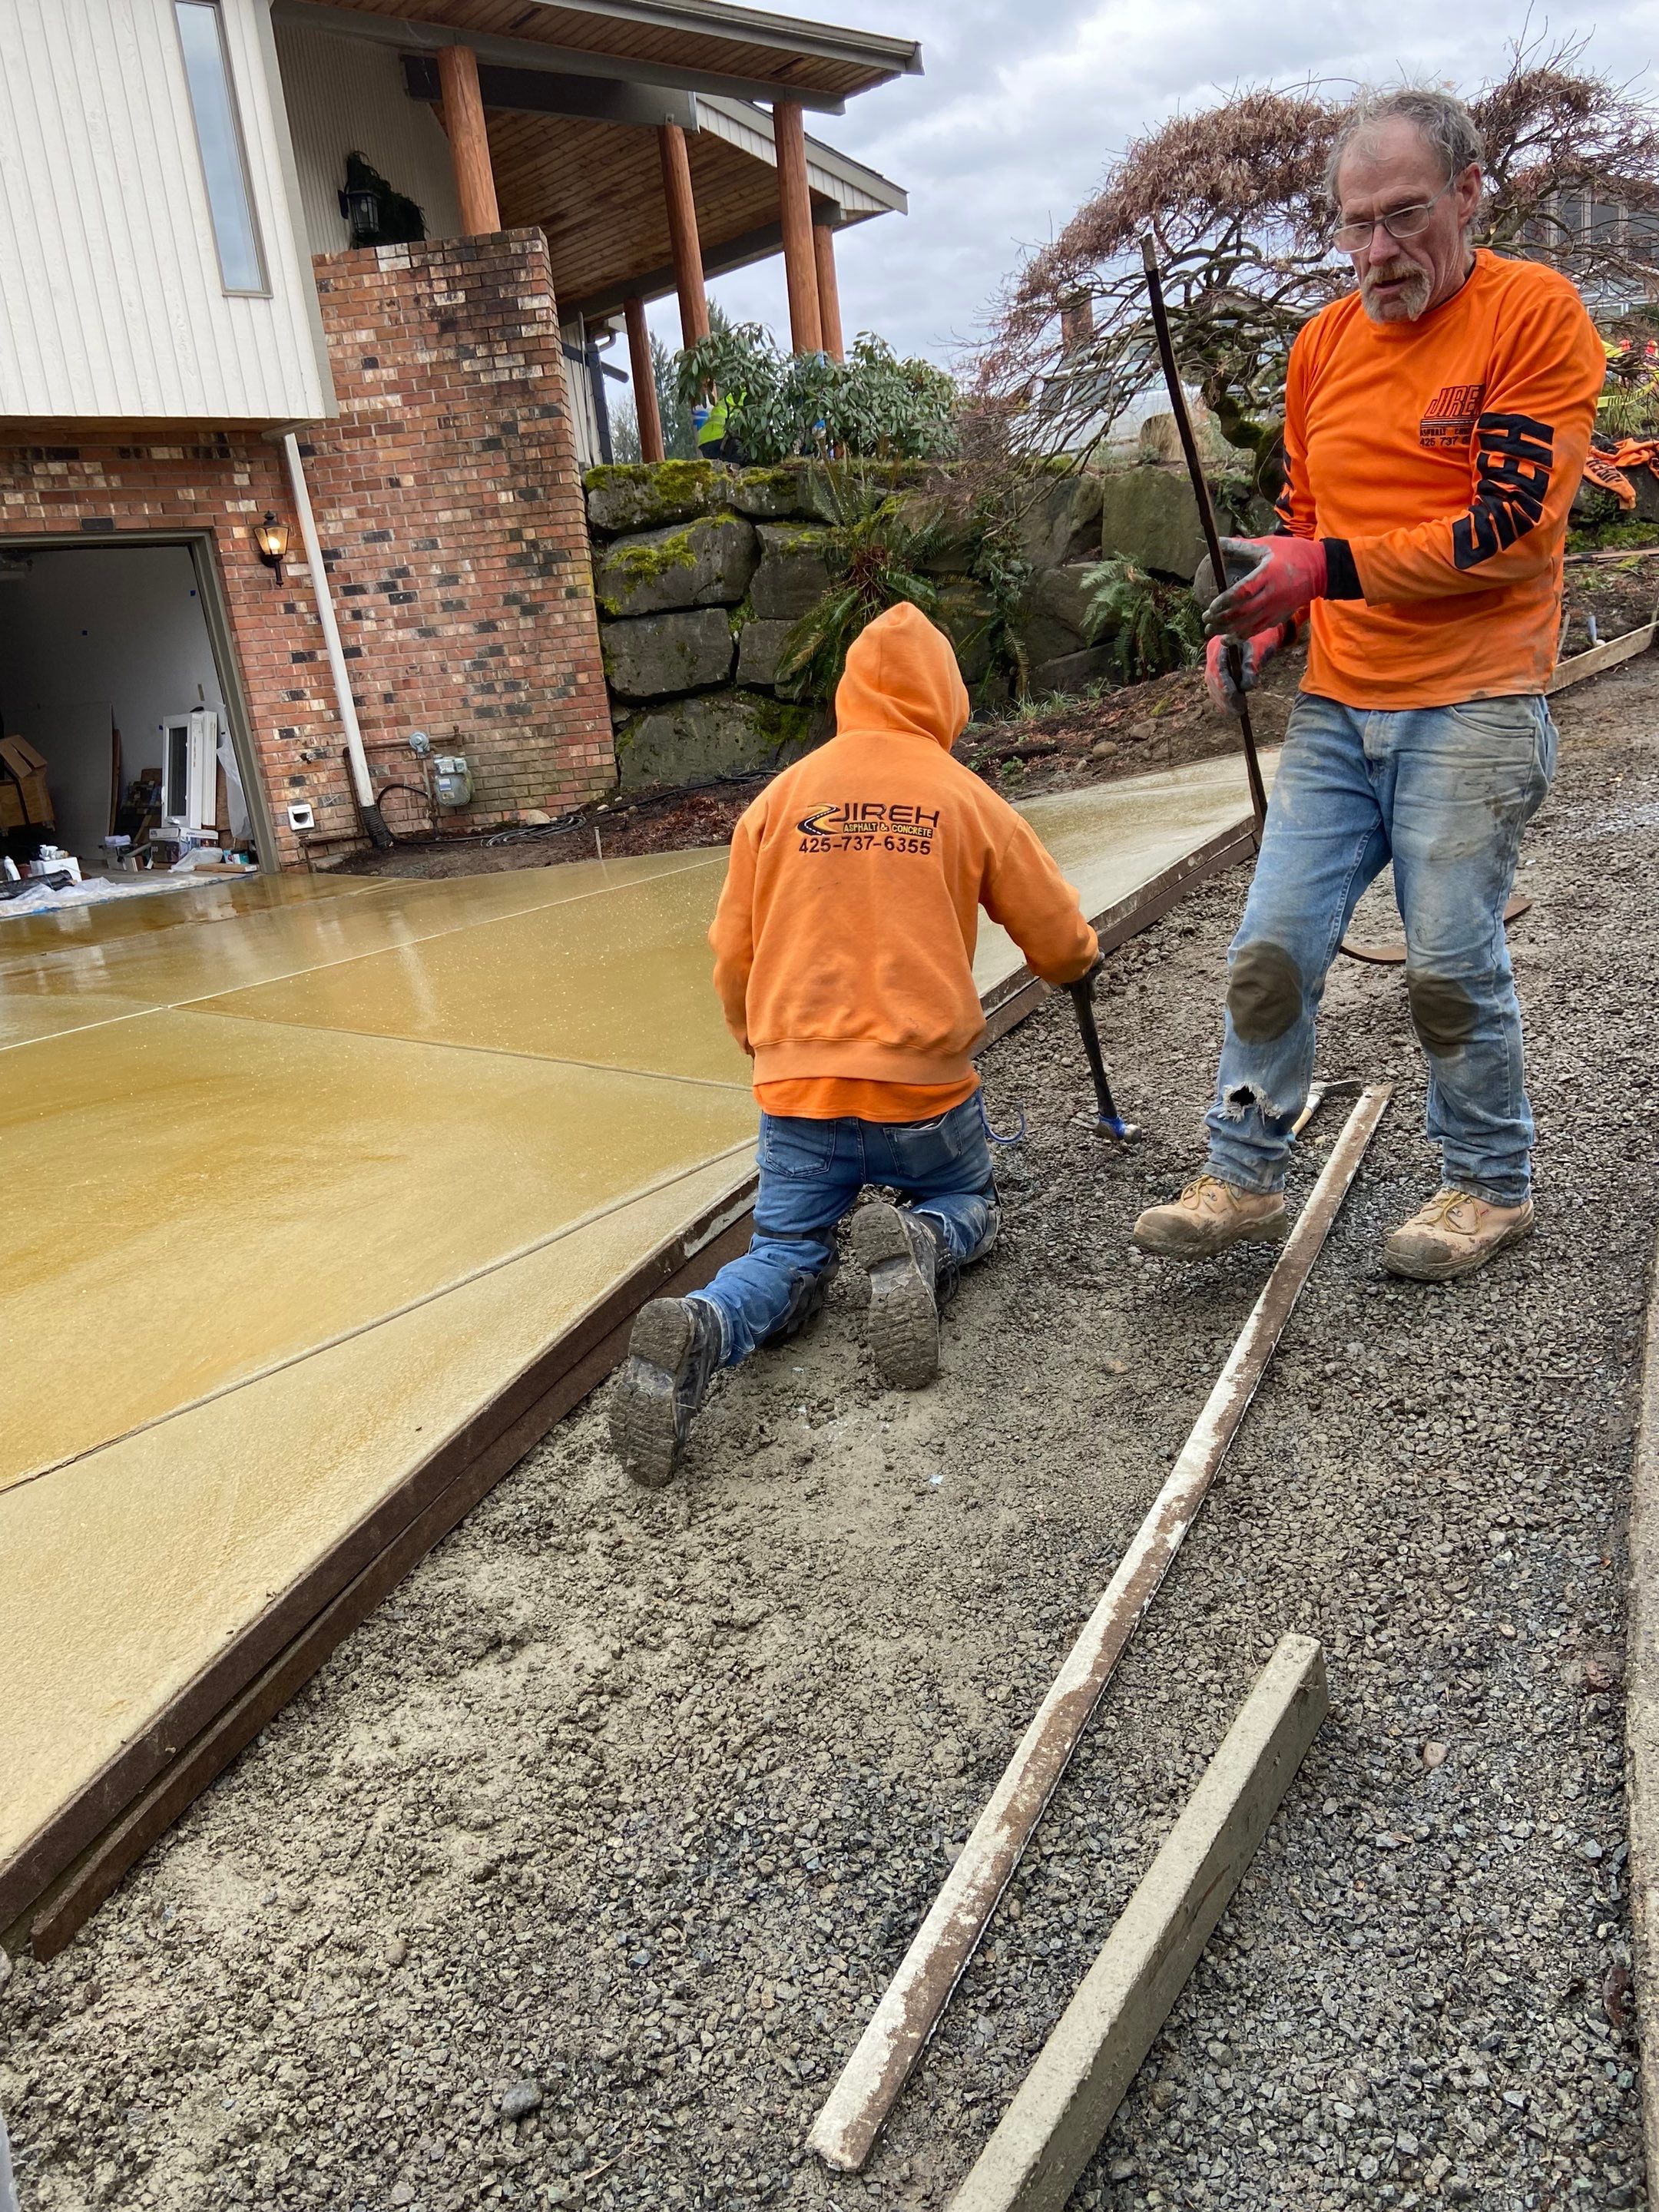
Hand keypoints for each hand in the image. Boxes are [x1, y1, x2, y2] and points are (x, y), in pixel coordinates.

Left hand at [1203, 536, 1326, 640]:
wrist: (1321, 570)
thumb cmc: (1293, 553)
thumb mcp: (1268, 545)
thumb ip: (1242, 546)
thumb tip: (1219, 542)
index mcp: (1268, 575)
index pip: (1243, 592)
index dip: (1225, 602)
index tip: (1211, 607)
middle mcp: (1271, 595)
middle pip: (1243, 613)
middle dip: (1221, 620)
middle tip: (1205, 620)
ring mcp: (1276, 608)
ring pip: (1249, 626)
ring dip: (1228, 632)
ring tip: (1211, 633)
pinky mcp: (1280, 616)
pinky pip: (1258, 630)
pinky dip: (1242, 636)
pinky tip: (1229, 639)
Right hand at [1204, 627, 1288, 716]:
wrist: (1263, 629)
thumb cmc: (1263, 637)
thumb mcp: (1260, 648)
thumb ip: (1252, 666)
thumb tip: (1247, 687)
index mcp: (1220, 644)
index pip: (1217, 669)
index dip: (1225, 687)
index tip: (1237, 700)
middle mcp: (1212, 652)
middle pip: (1212, 679)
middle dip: (1224, 698)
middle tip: (1238, 711)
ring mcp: (1213, 660)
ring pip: (1212, 685)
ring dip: (1223, 701)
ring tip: (1236, 712)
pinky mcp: (1217, 668)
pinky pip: (1216, 686)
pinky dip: (1223, 698)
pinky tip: (1231, 708)